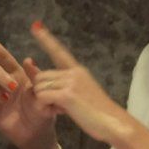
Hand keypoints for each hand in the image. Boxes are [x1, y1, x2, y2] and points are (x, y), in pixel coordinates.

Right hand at [0, 34, 57, 148]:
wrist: (37, 134)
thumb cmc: (42, 112)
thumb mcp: (43, 94)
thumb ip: (36, 78)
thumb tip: (28, 60)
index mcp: (17, 75)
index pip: (3, 57)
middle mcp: (3, 83)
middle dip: (1, 76)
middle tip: (13, 89)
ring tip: (5, 100)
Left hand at [30, 22, 126, 143]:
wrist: (113, 123)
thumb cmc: (98, 113)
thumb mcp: (82, 93)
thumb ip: (66, 85)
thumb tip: (45, 83)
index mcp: (77, 70)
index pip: (58, 51)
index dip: (45, 39)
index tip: (35, 25)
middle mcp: (73, 72)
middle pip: (41, 76)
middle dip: (43, 91)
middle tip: (57, 105)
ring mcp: (70, 82)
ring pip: (39, 87)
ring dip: (44, 100)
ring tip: (61, 109)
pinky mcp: (67, 95)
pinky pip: (42, 96)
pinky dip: (44, 106)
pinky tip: (57, 112)